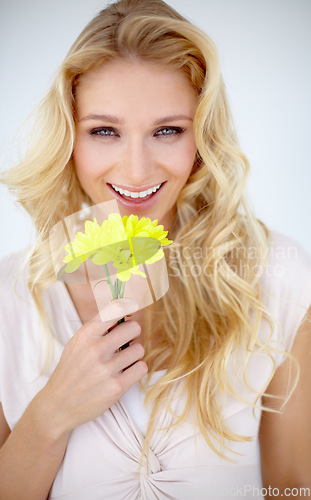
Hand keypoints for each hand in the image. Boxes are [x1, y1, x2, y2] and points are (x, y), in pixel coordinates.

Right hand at [34, 298, 146, 437]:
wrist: (58, 405)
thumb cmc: (71, 370)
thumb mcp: (76, 343)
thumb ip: (98, 328)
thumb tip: (125, 309)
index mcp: (85, 335)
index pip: (116, 310)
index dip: (129, 306)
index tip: (133, 306)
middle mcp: (96, 350)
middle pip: (134, 328)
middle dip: (133, 333)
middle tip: (127, 340)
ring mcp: (106, 369)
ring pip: (139, 349)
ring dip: (134, 354)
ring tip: (123, 359)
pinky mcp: (116, 387)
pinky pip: (141, 368)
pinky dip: (137, 369)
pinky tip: (126, 371)